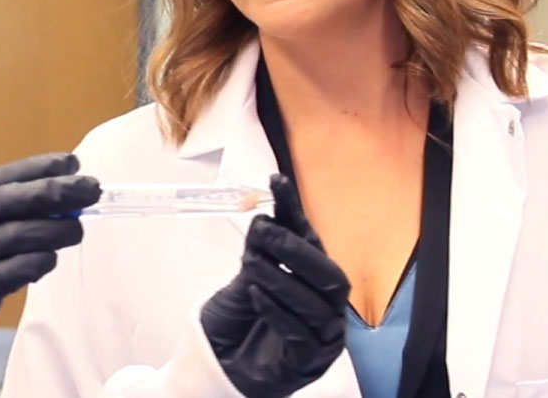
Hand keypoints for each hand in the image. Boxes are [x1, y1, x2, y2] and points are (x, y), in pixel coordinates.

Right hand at [0, 152, 100, 373]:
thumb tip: (43, 201)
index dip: (30, 170)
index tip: (66, 163)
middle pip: (5, 201)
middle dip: (52, 190)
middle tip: (89, 186)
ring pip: (17, 234)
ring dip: (55, 229)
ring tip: (77, 227)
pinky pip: (17, 270)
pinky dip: (40, 261)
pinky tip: (51, 258)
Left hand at [200, 174, 350, 397]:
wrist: (216, 365)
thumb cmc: (236, 321)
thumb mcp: (244, 279)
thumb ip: (258, 252)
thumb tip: (264, 216)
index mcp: (312, 281)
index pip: (311, 241)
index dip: (295, 212)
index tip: (276, 182)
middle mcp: (325, 308)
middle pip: (331, 276)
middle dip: (296, 251)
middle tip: (263, 231)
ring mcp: (322, 338)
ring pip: (317, 305)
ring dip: (281, 279)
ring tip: (251, 265)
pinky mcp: (308, 364)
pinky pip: (301, 336)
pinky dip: (277, 312)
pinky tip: (255, 296)